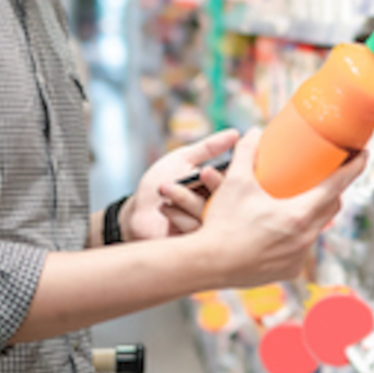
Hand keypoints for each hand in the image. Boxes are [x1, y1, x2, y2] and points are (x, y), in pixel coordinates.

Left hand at [122, 129, 239, 241]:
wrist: (137, 211)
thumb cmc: (160, 181)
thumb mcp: (183, 158)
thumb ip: (208, 147)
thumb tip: (236, 133)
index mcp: (218, 185)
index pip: (234, 180)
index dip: (229, 173)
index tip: (210, 167)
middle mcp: (217, 206)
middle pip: (227, 197)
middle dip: (212, 184)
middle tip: (198, 174)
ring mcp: (208, 224)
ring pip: (210, 212)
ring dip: (185, 198)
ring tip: (165, 187)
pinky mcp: (195, 240)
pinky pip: (195, 229)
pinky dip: (177, 216)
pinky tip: (163, 208)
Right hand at [195, 128, 368, 287]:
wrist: (207, 264)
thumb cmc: (223, 223)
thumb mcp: (235, 182)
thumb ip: (247, 153)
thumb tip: (253, 132)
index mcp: (299, 214)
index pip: (337, 186)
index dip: (354, 168)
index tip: (364, 155)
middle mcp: (305, 238)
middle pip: (331, 207)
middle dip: (334, 189)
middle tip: (329, 174)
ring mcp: (299, 257)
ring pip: (316, 229)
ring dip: (314, 213)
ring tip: (302, 199)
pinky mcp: (289, 271)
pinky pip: (302, 248)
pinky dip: (298, 235)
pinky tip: (285, 229)